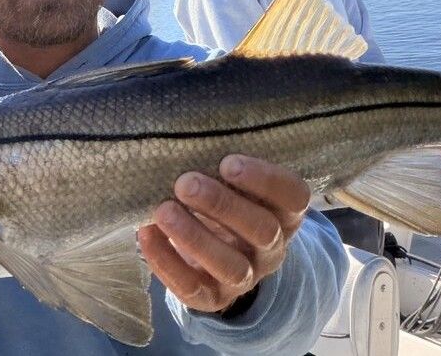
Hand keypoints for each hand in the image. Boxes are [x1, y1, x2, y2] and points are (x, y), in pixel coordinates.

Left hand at [137, 155, 309, 314]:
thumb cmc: (225, 201)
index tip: (228, 162)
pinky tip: (147, 235)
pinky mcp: (214, 298)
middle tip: (185, 183)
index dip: (265, 180)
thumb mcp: (235, 184)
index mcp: (284, 212)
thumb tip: (183, 143)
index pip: (293, 197)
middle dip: (222, 206)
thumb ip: (223, 168)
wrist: (217, 253)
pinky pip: (193, 288)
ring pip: (231, 266)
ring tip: (163, 211)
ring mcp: (246, 277)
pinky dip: (167, 262)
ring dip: (196, 237)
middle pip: (262, 231)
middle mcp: (272, 248)